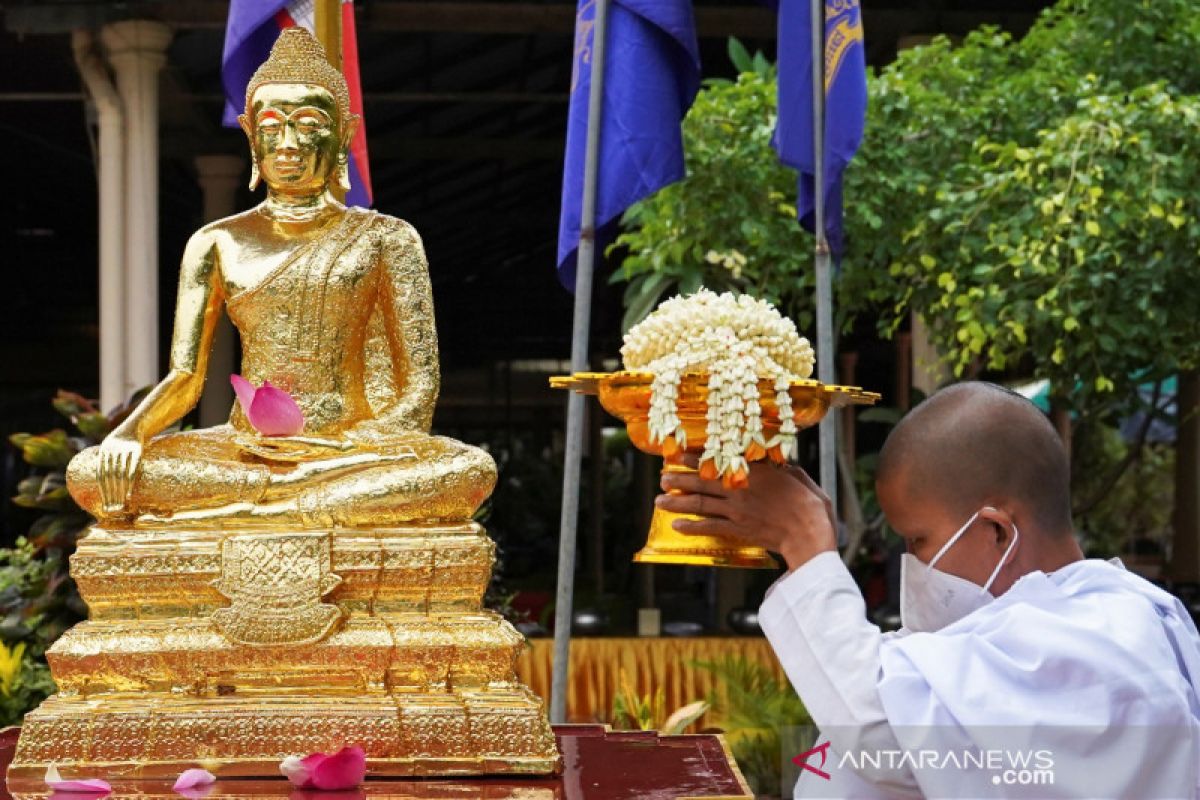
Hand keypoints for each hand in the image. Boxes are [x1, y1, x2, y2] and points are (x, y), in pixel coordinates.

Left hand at [97, 433, 142, 513]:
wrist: (135, 425)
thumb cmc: (123, 441)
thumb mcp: (111, 447)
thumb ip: (106, 462)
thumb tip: (103, 481)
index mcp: (104, 450)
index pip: (101, 474)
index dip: (103, 488)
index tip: (106, 502)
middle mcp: (112, 450)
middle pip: (110, 475)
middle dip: (112, 492)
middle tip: (114, 506)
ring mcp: (125, 449)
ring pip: (120, 472)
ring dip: (121, 489)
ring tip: (122, 501)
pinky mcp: (138, 449)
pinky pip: (133, 467)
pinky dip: (131, 480)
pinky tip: (130, 490)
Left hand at [655, 455, 836, 569]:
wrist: (809, 533)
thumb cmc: (809, 504)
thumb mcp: (796, 475)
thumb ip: (779, 467)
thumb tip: (773, 459)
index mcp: (754, 472)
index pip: (718, 462)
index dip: (695, 458)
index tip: (678, 455)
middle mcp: (740, 489)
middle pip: (702, 483)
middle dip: (679, 480)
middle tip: (662, 478)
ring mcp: (737, 511)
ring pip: (700, 504)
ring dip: (677, 502)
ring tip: (659, 501)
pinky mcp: (738, 530)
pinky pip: (710, 527)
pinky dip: (692, 526)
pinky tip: (677, 525)